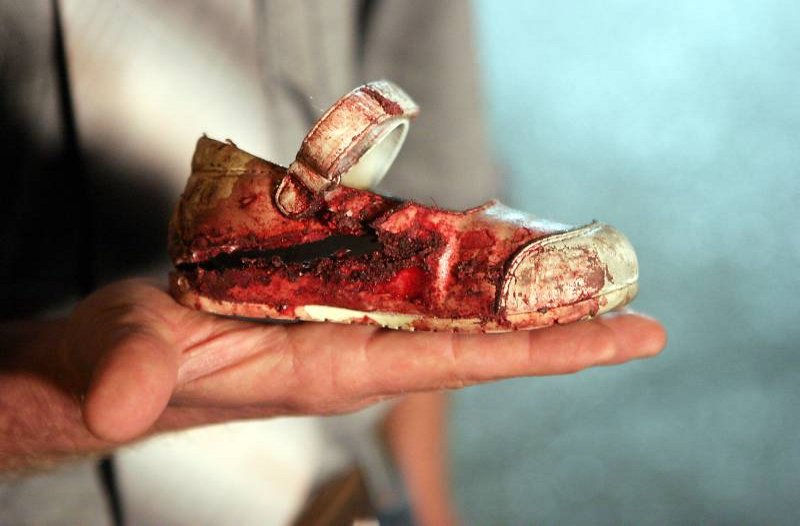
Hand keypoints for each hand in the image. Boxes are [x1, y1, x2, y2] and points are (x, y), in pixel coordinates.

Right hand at [59, 279, 663, 442]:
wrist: (105, 363)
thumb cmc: (120, 368)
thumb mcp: (125, 366)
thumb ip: (131, 379)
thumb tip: (125, 404)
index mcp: (327, 369)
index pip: (454, 361)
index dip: (537, 350)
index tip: (616, 341)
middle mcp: (350, 346)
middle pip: (473, 336)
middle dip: (556, 327)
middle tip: (635, 313)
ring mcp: (337, 320)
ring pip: (444, 302)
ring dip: (515, 290)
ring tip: (582, 271)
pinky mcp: (317, 295)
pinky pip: (400, 276)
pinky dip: (450, 257)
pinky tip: (488, 241)